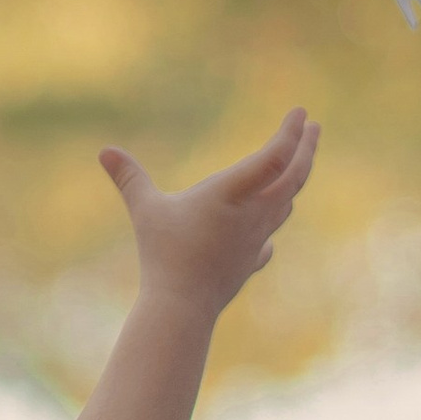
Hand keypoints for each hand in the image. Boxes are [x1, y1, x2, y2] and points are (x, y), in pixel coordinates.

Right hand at [100, 107, 320, 317]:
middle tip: (315, 127)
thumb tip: (105, 151)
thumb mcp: (145, 210)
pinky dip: (273, 223)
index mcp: (232, 194)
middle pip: (293, 177)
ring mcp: (256, 239)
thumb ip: (129, 178)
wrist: (182, 307)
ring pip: (286, 204)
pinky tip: (268, 230)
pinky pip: (269, 238)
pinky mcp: (250, 261)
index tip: (302, 112)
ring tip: (298, 165)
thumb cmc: (163, 254)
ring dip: (295, 179)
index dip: (290, 134)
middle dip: (306, 148)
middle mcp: (253, 214)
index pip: (274, 158)